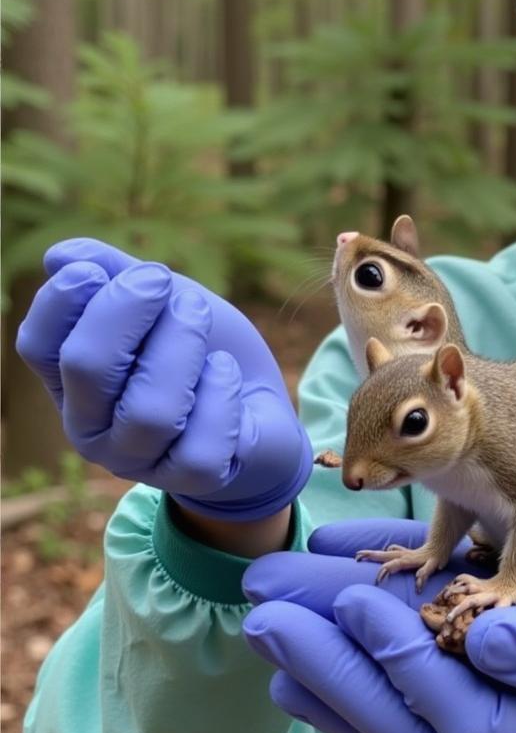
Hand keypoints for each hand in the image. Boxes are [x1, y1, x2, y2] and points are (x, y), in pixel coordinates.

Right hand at [15, 238, 311, 520]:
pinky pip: (202, 439)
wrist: (261, 403)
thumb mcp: (163, 301)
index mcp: (70, 379)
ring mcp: (139, 458)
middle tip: (163, 280)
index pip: (38, 344)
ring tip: (199, 317)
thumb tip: (62, 255)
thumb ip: (116, 274)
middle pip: (87, 367)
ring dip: (182, 346)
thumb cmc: (200, 348)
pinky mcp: (192, 477)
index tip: (98, 270)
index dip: (61, 299)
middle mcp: (91, 425)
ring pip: (150, 408)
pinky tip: (226, 372)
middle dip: (128, 310)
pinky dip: (221, 391)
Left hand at [241, 519, 515, 732]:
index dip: (401, 666)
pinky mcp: (496, 682)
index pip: (457, 719)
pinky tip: (328, 612)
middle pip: (407, 715)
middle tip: (265, 615)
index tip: (353, 607)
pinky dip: (371, 641)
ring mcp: (501, 716)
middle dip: (333, 667)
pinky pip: (424, 666)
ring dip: (332, 658)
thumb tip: (491, 644)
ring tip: (270, 619)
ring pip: (401, 696)